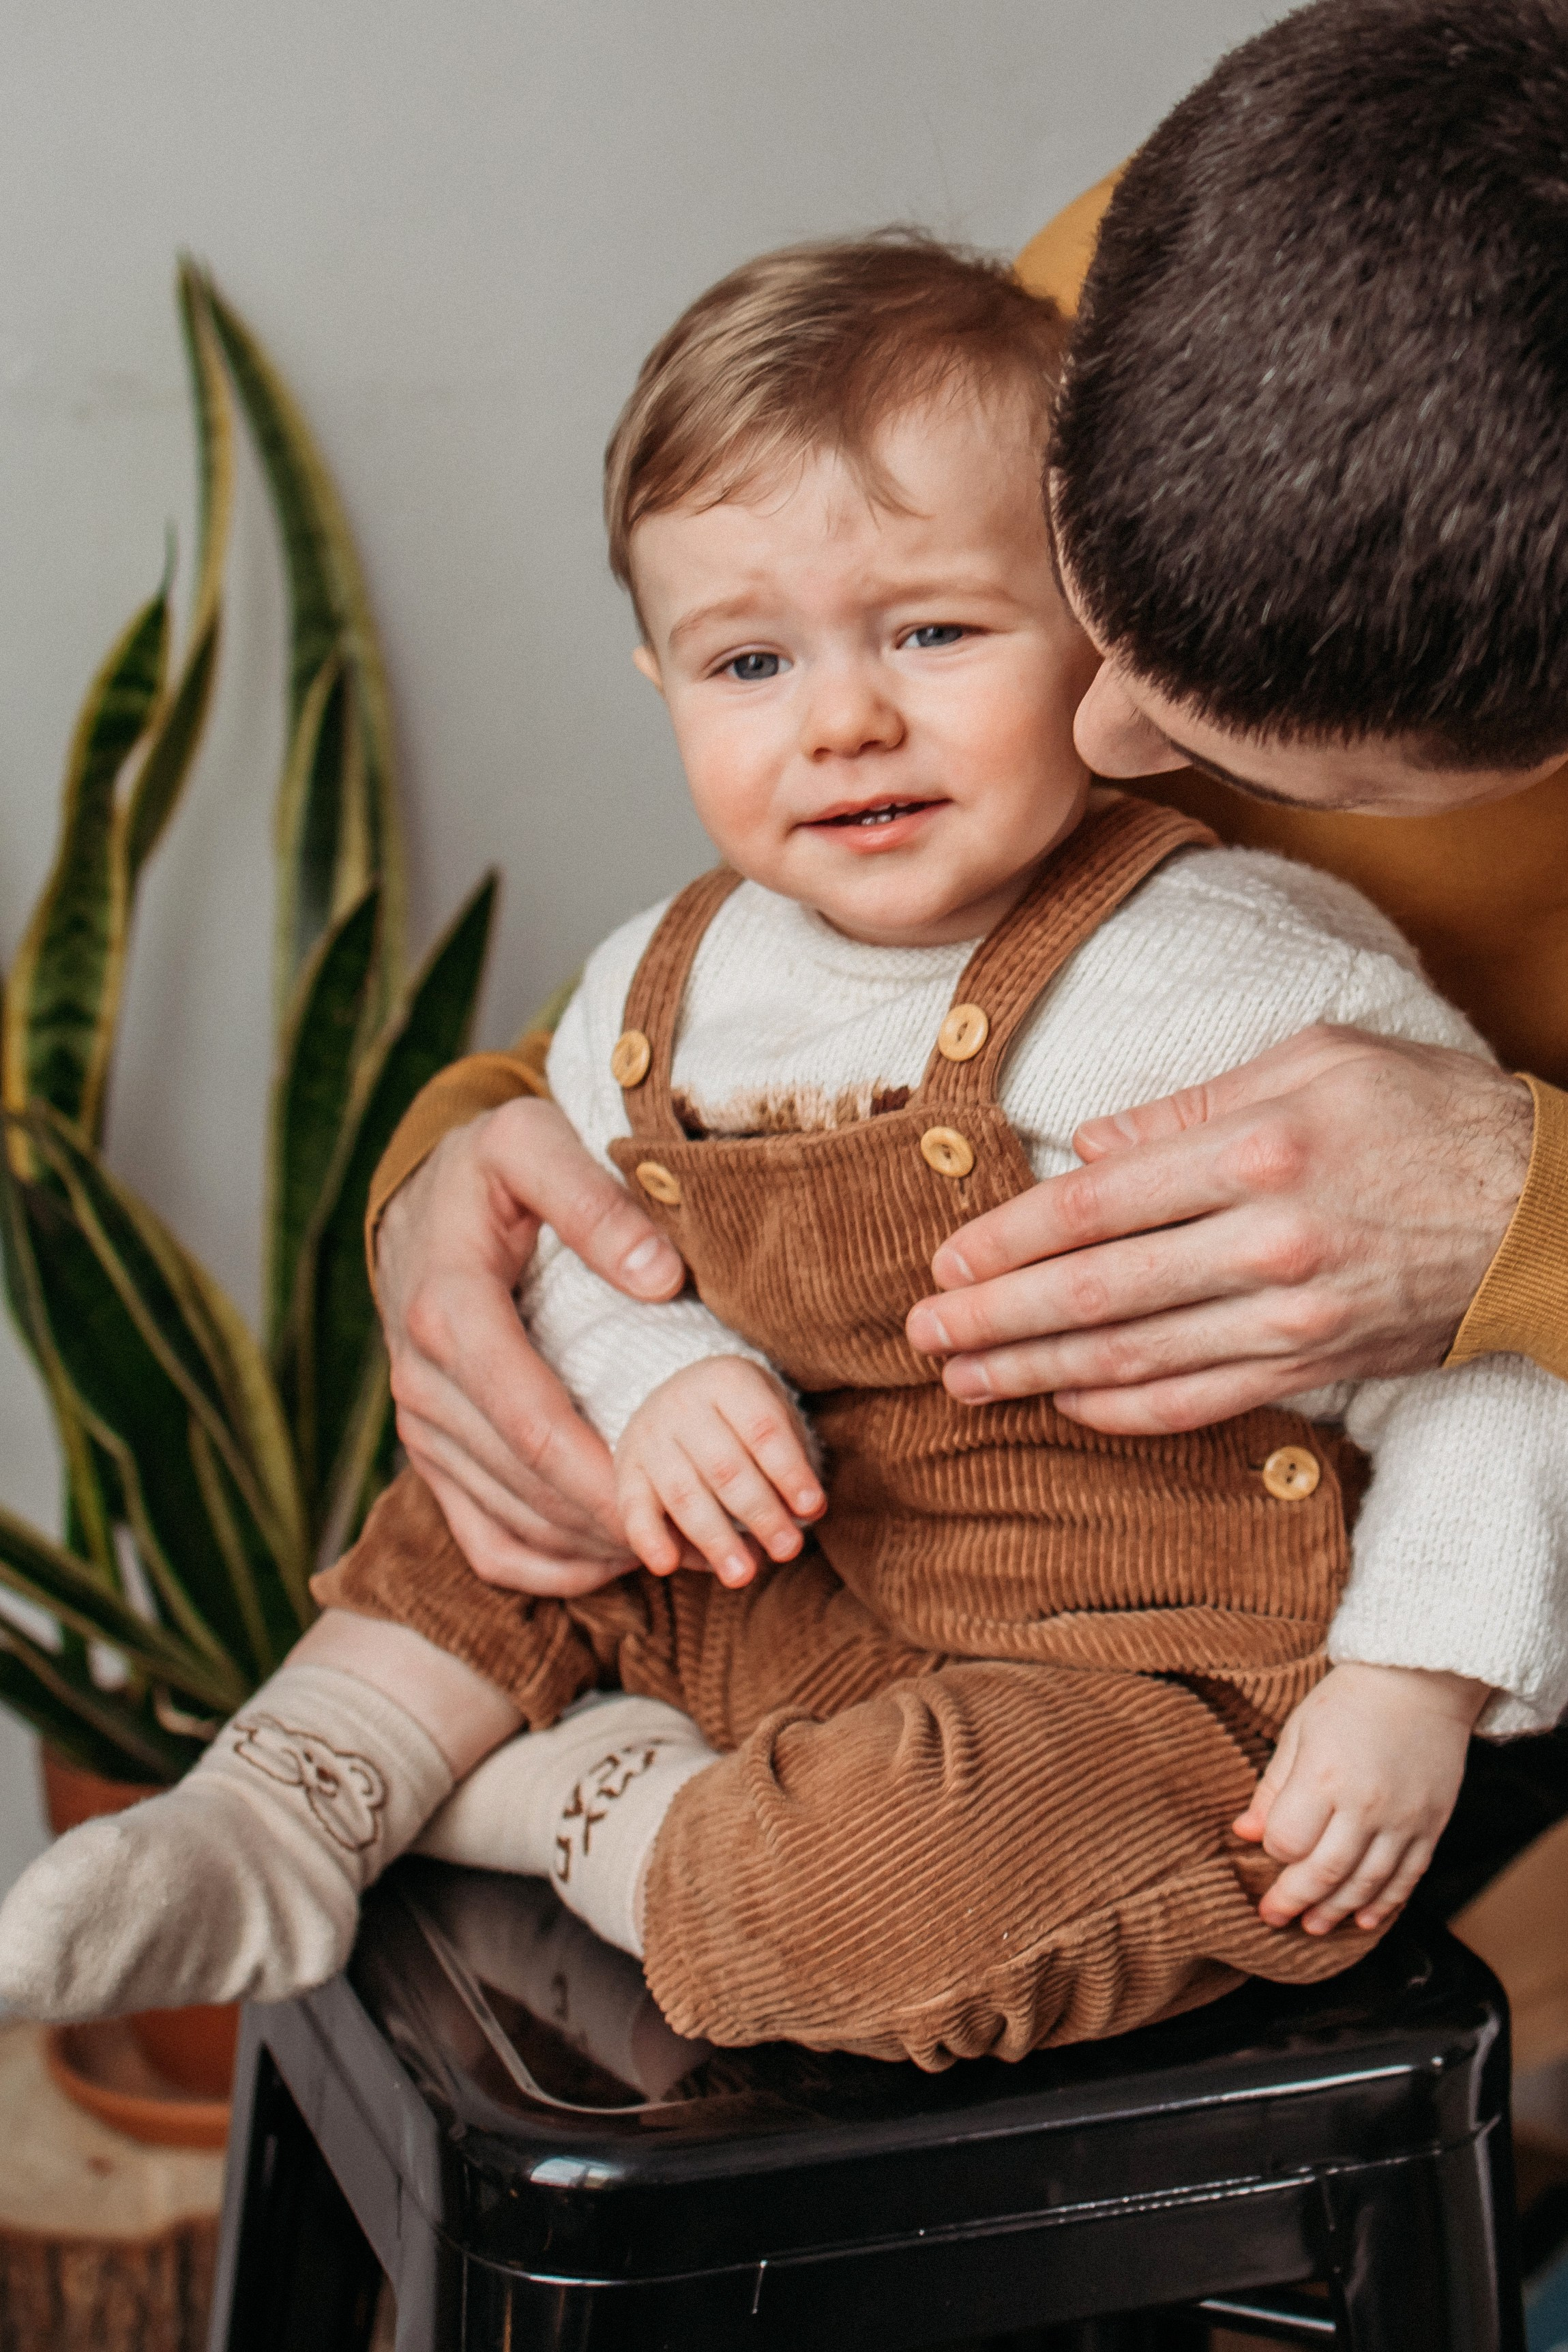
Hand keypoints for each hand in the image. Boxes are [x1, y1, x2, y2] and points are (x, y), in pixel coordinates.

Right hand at [377, 1096, 686, 1594]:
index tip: (676, 1504)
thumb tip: (659, 1276)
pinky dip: (549, 1567)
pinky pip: (484, 1541)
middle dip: (617, 1522)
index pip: (532, 1424)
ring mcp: (422, 1428)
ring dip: (594, 1549)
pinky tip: (615, 1560)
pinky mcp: (432, 1455)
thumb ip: (592, 1202)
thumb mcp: (532, 1143)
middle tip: (710, 1539)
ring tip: (683, 1546)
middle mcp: (422, 1383)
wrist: (419, 1202)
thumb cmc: (489, 1171)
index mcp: (448, 1313)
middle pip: (527, 1486)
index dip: (605, 1479)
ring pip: (510, 1524)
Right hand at [615, 1359, 824, 1586]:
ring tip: (743, 1575)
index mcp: (728, 1382)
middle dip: (761, 1513)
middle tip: (788, 1550)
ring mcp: (650, 1437)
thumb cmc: (742, 1417)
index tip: (813, 1509)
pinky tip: (667, 1565)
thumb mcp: (772, 1414)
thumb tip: (800, 1516)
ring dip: (716, 1539)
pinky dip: (649, 1539)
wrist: (677, 1393)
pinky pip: (634, 1508)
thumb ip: (787, 1462)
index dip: (789, 1471)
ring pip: (685, 1494)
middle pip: (726, 1467)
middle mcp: (683, 1405)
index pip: (763, 1430)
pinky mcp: (627, 1469)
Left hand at [905, 1026, 1532, 1433]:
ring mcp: (1290, 1317)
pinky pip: (1199, 1402)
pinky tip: (1066, 1404)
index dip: (1008, 1239)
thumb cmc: (1428, 1113)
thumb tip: (1092, 1145)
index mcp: (1255, 1149)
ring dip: (1037, 1372)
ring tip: (965, 1380)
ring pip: (1135, 1357)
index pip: (1096, 1204)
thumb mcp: (1317, 1060)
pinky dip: (1125, 1409)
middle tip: (921, 1335)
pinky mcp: (1315, 1367)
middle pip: (1097, 1290)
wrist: (1547, 1213)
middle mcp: (1265, 1241)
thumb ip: (1193, 1103)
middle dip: (995, 1317)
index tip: (947, 1261)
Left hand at [1234, 1662, 1487, 1934]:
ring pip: (1366, 1884)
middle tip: (1274, 1917)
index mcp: (1324, 1776)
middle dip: (1293, 1900)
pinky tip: (1364, 1920)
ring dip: (1335, 1911)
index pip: (1288, 1840)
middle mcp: (1365, 1804)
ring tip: (1313, 1926)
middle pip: (1323, 1872)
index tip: (1267, 1849)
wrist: (1421, 1681)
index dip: (1272, 1852)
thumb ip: (1273, 1787)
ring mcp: (1403, 1819)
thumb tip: (1244, 1832)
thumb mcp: (1299, 1731)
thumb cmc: (1351, 1701)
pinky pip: (1407, 1877)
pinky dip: (1384, 1904)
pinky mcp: (1431, 1825)